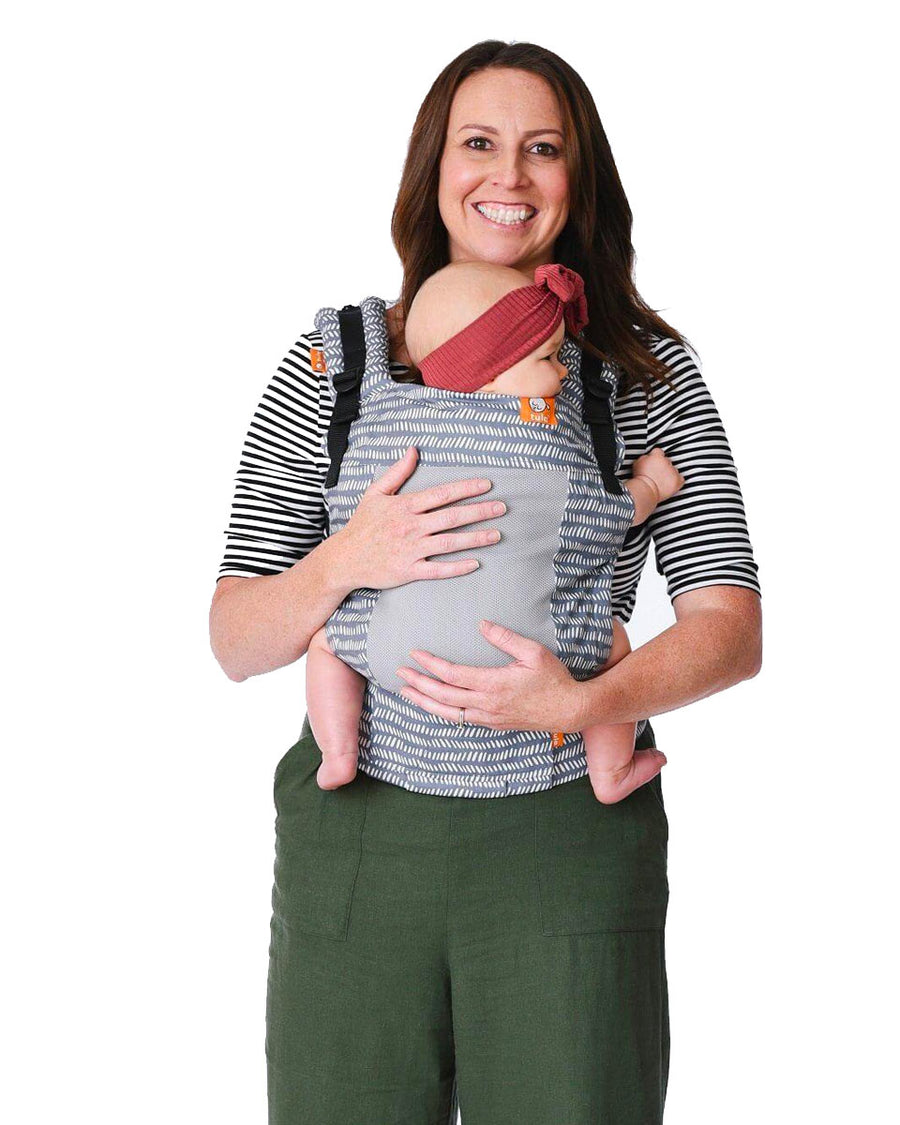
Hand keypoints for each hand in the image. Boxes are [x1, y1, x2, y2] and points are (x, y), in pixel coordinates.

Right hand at [335, 446, 507, 590]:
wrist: (344, 559)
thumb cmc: (362, 526)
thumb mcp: (375, 493)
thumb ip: (397, 472)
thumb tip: (413, 450)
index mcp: (405, 506)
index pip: (442, 494)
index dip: (466, 489)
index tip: (487, 485)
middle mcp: (411, 527)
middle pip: (452, 517)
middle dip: (480, 512)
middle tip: (502, 508)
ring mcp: (410, 550)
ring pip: (450, 543)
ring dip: (476, 538)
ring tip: (497, 535)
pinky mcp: (408, 570)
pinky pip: (437, 570)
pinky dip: (457, 567)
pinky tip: (475, 563)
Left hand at [395, 620, 587, 731]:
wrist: (569, 710)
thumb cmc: (554, 679)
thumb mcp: (534, 652)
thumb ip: (506, 638)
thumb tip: (482, 624)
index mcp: (494, 684)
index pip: (452, 674)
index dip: (431, 664)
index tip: (415, 654)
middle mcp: (487, 704)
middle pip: (443, 695)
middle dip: (418, 683)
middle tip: (399, 673)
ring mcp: (488, 717)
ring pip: (447, 713)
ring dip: (424, 702)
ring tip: (406, 692)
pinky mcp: (493, 724)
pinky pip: (460, 719)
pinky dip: (442, 712)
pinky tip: (433, 705)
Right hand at [630, 447, 683, 503]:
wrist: (645, 490)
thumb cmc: (640, 479)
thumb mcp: (637, 463)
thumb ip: (645, 457)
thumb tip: (649, 457)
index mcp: (657, 456)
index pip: (659, 451)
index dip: (655, 457)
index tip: (653, 462)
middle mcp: (667, 462)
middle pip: (667, 460)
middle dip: (662, 466)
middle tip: (656, 473)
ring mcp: (673, 471)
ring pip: (674, 470)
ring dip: (669, 473)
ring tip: (660, 480)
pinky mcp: (678, 480)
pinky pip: (681, 479)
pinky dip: (677, 481)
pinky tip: (669, 484)